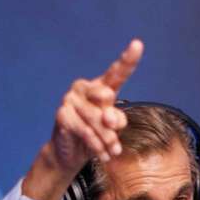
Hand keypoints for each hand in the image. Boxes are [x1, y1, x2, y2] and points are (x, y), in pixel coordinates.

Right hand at [23, 38, 143, 199]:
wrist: (70, 153)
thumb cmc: (95, 135)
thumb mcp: (111, 128)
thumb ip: (116, 120)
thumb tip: (110, 119)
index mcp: (100, 86)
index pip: (116, 73)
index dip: (128, 59)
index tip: (138, 44)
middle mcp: (84, 87)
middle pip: (106, 98)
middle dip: (113, 121)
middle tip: (116, 140)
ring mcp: (70, 99)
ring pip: (96, 119)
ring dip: (107, 140)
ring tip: (113, 152)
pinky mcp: (62, 115)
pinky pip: (85, 131)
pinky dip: (96, 145)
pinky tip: (103, 155)